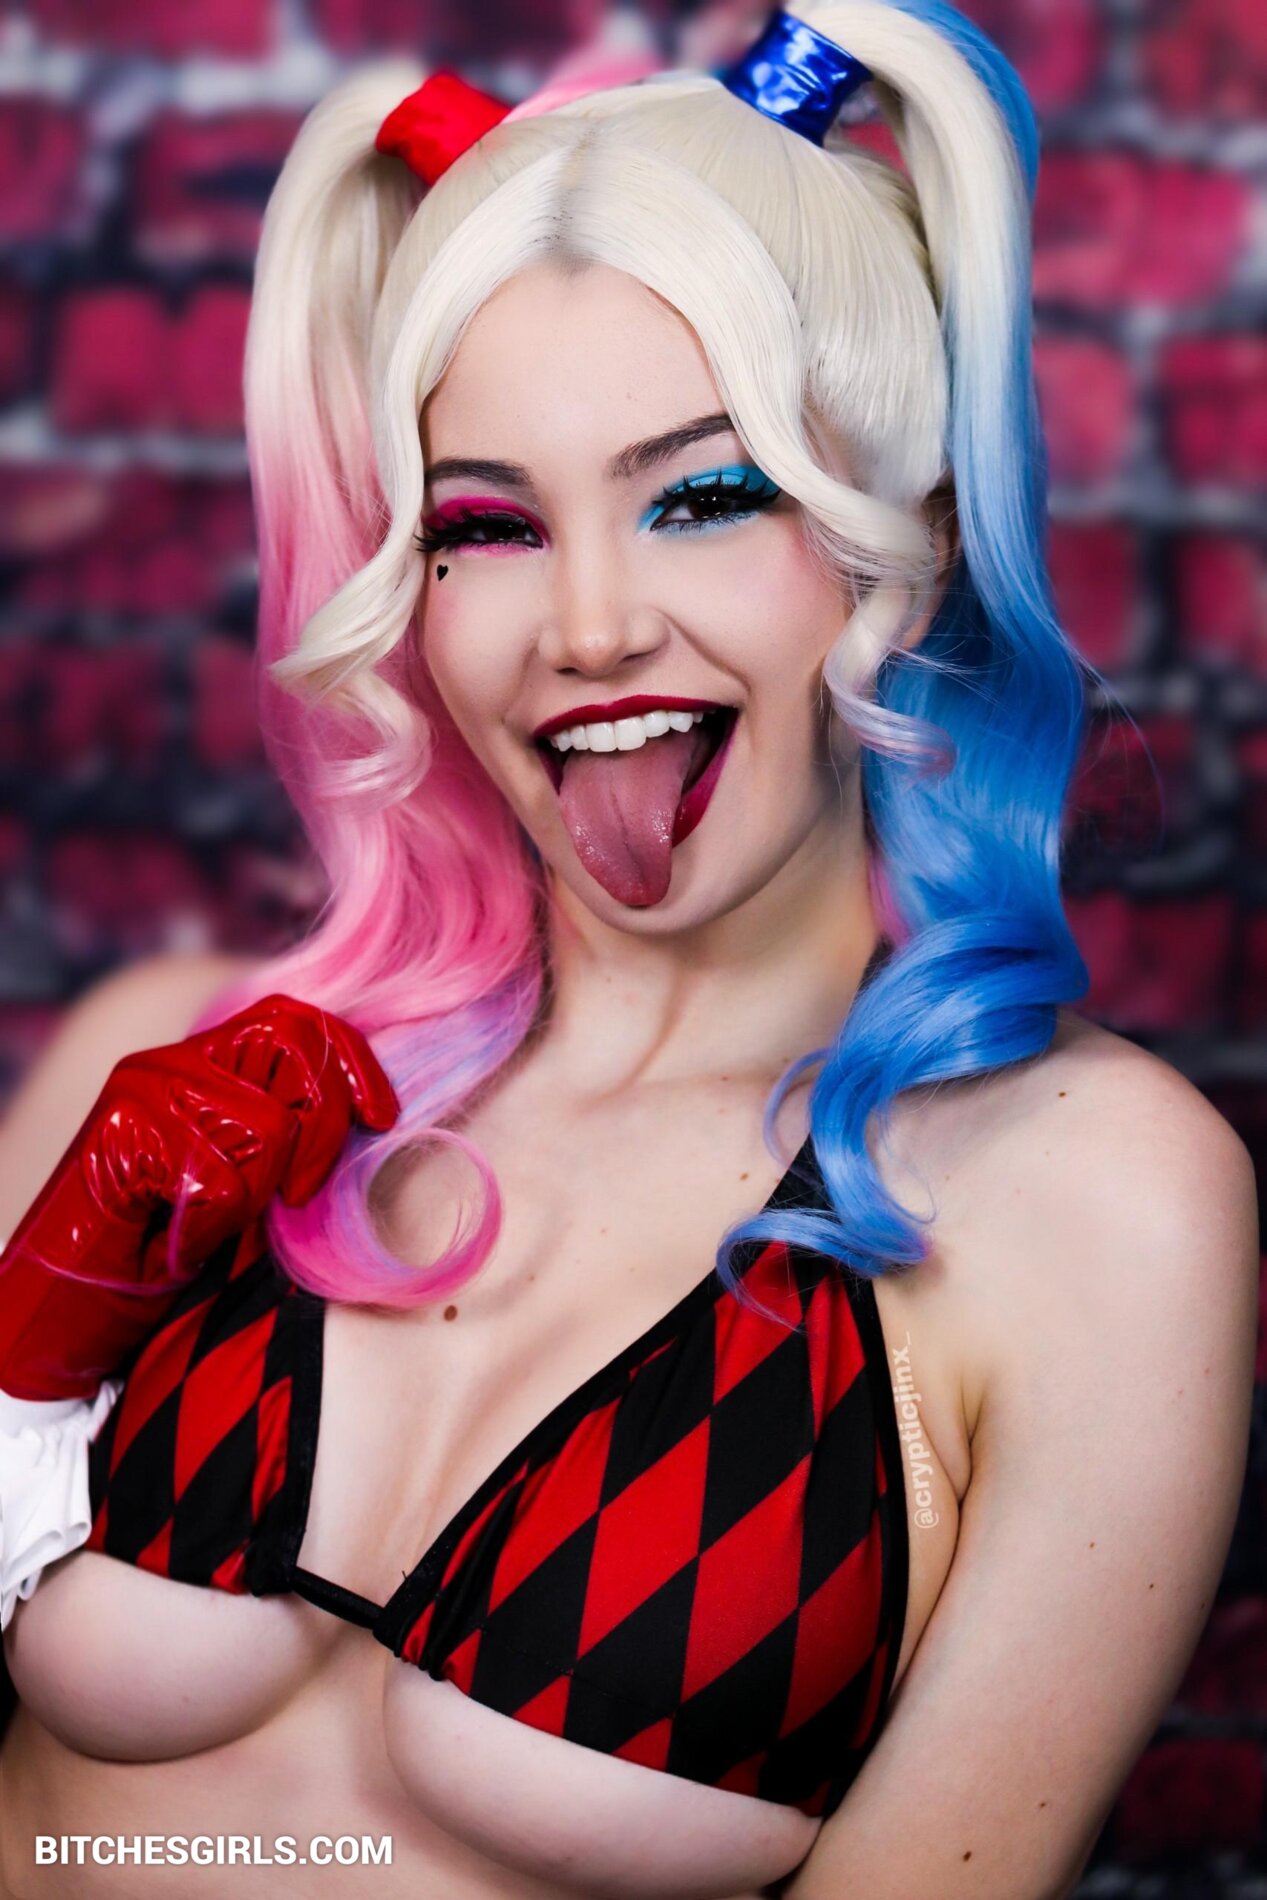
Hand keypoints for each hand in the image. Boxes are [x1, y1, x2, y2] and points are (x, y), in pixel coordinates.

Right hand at [0, 994, 398, 1399]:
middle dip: (323, 1122)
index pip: (296, 1017)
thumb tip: (374, 1115)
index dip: (352, 1060)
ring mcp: (143, 1094)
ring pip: (266, 1127)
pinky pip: (218, 1184)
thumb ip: (288, 1132)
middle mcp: (171, 1062)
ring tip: (213, 1224)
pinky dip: (210, 1229)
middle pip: (291, 1043)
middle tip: (301, 1191)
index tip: (384, 1117)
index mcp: (204, 1060)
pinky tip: (179, 1243)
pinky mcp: (122, 1139)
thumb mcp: (243, 1179)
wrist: (67, 1307)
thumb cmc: (162, 1245)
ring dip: (257, 1195)